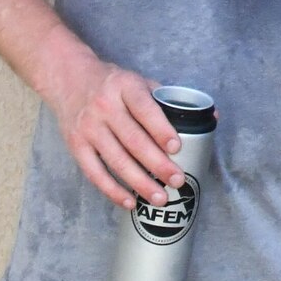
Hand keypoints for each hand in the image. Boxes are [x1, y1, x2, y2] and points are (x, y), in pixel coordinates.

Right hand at [47, 58, 181, 209]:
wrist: (68, 79)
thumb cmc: (114, 84)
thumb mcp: (140, 81)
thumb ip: (170, 99)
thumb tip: (212, 115)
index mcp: (125, 87)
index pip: (145, 108)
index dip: (161, 129)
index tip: (177, 147)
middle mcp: (104, 107)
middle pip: (133, 140)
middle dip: (157, 164)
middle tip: (177, 181)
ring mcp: (88, 127)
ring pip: (116, 160)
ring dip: (139, 182)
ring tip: (160, 198)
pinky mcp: (75, 144)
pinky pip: (93, 172)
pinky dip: (111, 189)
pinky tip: (129, 201)